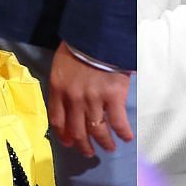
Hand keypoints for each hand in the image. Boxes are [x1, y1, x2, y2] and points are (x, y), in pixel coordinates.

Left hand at [47, 41, 132, 157]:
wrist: (98, 32)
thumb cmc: (80, 45)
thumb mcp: (61, 65)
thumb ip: (62, 85)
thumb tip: (69, 102)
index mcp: (59, 89)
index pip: (58, 120)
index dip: (64, 136)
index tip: (70, 143)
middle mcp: (74, 99)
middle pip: (77, 131)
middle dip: (84, 146)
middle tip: (90, 153)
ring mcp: (94, 99)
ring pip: (97, 130)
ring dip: (104, 143)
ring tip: (110, 148)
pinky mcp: (113, 97)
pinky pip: (118, 121)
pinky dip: (123, 132)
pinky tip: (127, 137)